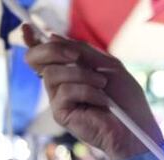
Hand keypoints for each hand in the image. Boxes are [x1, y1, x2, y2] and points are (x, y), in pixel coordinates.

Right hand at [23, 26, 161, 159]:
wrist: (135, 128)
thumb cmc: (126, 100)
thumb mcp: (107, 66)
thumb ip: (84, 51)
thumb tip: (53, 37)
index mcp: (69, 71)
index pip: (43, 55)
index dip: (32, 41)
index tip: (27, 28)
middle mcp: (59, 84)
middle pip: (36, 59)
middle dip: (54, 50)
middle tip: (76, 55)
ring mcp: (58, 99)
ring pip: (52, 73)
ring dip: (82, 75)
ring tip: (103, 85)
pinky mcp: (61, 113)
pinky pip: (65, 91)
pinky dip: (88, 91)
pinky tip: (103, 101)